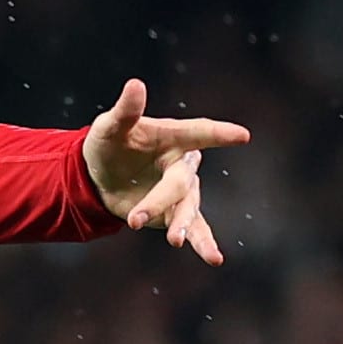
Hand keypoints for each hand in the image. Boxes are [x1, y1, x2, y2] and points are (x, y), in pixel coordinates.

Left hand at [82, 79, 250, 265]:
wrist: (100, 178)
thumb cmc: (108, 145)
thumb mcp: (109, 128)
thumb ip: (125, 110)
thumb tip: (136, 84)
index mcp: (172, 137)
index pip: (198, 133)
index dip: (219, 134)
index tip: (242, 136)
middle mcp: (183, 164)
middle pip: (180, 183)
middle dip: (160, 200)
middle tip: (135, 218)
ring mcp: (182, 190)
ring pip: (187, 208)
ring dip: (181, 225)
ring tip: (176, 241)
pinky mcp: (176, 213)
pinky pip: (195, 228)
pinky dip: (204, 243)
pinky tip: (215, 259)